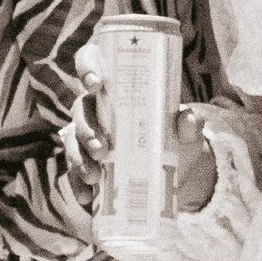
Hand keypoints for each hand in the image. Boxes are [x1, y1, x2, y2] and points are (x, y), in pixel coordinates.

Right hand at [65, 48, 217, 214]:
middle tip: (102, 148)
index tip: (97, 83)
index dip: (88, 66)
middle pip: (80, 109)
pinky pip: (72, 171)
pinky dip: (77, 184)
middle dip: (86, 128)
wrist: (172, 173)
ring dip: (79, 157)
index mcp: (117, 89)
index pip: (92, 64)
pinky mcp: (84, 163)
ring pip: (72, 140)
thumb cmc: (174, 140)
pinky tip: (86, 196)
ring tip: (95, 176)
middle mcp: (97, 109)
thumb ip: (190, 125)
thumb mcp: (186, 133)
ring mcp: (87, 137)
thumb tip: (189, 119)